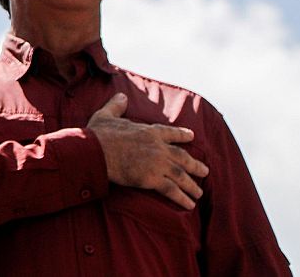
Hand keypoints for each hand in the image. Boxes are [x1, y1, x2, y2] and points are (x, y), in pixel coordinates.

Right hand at [87, 92, 206, 208]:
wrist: (94, 151)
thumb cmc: (98, 134)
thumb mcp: (106, 115)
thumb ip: (116, 106)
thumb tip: (121, 95)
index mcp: (149, 131)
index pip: (171, 133)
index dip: (182, 135)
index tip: (192, 136)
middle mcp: (158, 147)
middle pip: (182, 157)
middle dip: (195, 165)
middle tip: (205, 171)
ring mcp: (157, 163)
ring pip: (181, 175)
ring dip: (192, 185)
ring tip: (199, 193)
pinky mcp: (151, 179)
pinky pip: (171, 190)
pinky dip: (182, 198)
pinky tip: (189, 204)